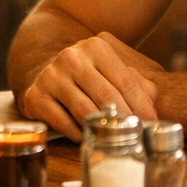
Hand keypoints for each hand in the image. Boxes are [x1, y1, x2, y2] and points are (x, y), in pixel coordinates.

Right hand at [20, 32, 159, 141]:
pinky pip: (62, 122)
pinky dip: (78, 134)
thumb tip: (151, 106)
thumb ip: (137, 83)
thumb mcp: (113, 69)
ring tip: (115, 140)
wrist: (46, 69)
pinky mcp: (35, 95)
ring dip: (102, 129)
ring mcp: (51, 75)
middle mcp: (71, 57)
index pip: (125, 81)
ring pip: (84, 110)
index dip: (141, 106)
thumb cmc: (88, 75)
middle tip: (136, 136)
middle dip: (124, 119)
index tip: (151, 124)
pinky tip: (87, 137)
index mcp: (96, 47)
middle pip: (106, 96)